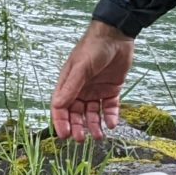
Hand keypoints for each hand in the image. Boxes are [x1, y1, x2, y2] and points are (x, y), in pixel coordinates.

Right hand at [50, 20, 134, 139]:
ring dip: (94, 126)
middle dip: (77, 127)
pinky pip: (109, 108)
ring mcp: (96, 91)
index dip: (61, 121)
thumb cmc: (93, 47)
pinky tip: (111, 124)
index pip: (61, 107)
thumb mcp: (81, 67)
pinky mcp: (111, 90)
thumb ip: (71, 87)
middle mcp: (81, 89)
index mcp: (68, 83)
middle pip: (76, 114)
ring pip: (92, 114)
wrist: (117, 35)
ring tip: (99, 136)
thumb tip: (58, 105)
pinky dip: (110, 117)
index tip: (64, 135)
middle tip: (81, 139)